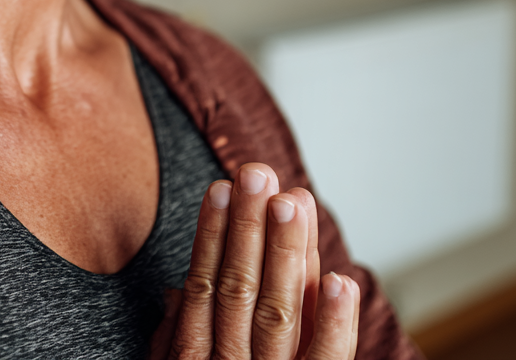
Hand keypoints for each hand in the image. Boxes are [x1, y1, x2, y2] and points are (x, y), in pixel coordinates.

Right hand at [150, 163, 359, 358]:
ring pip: (276, 315)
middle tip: (258, 173)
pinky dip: (333, 326)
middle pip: (239, 290)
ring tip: (293, 201)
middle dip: (249, 228)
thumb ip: (175, 342)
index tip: (223, 188)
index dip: (213, 236)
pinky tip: (340, 282)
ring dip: (286, 255)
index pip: (203, 287)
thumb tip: (177, 290)